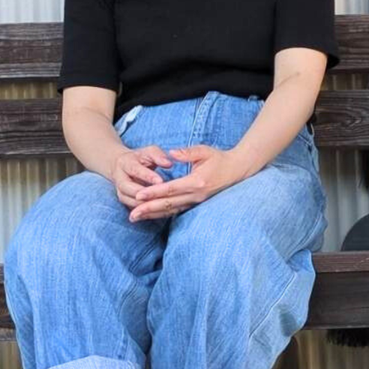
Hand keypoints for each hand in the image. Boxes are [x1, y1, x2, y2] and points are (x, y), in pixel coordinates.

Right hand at [111, 146, 171, 209]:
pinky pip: (134, 209)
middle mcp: (120, 179)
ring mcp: (121, 192)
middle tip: (161, 197)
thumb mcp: (149, 152)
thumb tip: (169, 164)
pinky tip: (159, 212)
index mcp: (125, 163)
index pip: (135, 170)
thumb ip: (159, 156)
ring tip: (161, 206)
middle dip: (144, 194)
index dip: (148, 176)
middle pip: (128, 188)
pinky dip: (146, 212)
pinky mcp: (125, 201)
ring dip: (145, 205)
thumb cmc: (141, 158)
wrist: (122, 167)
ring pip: (130, 201)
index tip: (161, 181)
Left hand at [128, 145, 248, 221]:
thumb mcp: (204, 151)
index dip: (153, 193)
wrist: (237, 170)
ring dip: (153, 215)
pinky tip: (150, 215)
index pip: (170, 189)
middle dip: (148, 209)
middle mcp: (196, 195)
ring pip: (171, 210)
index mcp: (196, 181)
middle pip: (168, 204)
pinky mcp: (196, 203)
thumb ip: (187, 152)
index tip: (138, 196)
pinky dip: (162, 213)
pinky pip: (176, 210)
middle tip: (132, 215)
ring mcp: (196, 201)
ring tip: (136, 218)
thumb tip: (171, 153)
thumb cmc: (220, 158)